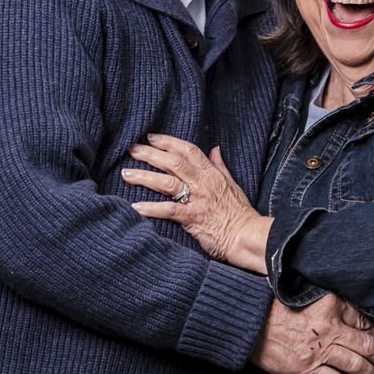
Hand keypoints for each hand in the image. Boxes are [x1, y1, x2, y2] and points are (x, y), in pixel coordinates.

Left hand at [124, 135, 270, 272]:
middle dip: (150, 154)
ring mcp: (197, 200)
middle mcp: (203, 183)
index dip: (168, 141)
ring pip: (166, 183)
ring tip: (126, 174)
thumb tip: (215, 148)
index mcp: (212, 173)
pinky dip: (151, 209)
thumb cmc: (239, 213)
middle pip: (173, 162)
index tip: (151, 137)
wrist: (247, 236)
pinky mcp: (192, 219)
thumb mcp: (232, 184)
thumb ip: (220, 166)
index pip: (188, 150)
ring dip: (144, 177)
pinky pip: (168, 211)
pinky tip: (135, 207)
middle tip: (131, 150)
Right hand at [253, 293, 373, 373]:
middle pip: (370, 347)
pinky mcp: (306, 369)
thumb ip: (333, 308)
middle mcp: (329, 327)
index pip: (367, 323)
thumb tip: (357, 324)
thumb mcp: (309, 297)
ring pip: (358, 368)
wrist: (248, 321)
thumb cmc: (275, 308)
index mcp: (332, 305)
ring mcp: (318, 350)